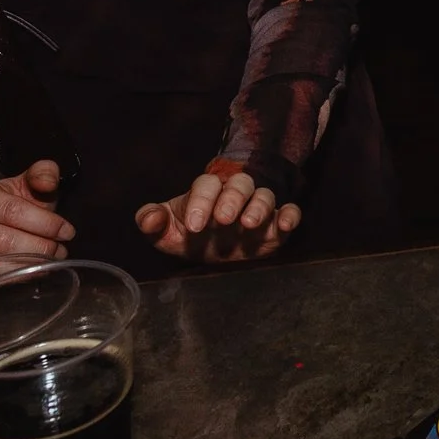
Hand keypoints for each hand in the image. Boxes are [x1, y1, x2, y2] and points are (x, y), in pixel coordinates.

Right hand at [0, 159, 70, 286]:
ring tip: (45, 267)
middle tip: (59, 253)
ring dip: (23, 270)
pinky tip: (13, 287)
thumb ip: (42, 174)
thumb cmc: (8, 206)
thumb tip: (49, 181)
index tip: (67, 232)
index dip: (45, 224)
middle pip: (1, 241)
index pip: (12, 211)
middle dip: (38, 249)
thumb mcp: (25, 184)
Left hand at [134, 166, 301, 263]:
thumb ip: (152, 222)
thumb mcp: (166, 233)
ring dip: (259, 207)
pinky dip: (290, 216)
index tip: (194, 225)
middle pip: (240, 184)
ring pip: (265, 196)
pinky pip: (290, 213)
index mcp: (208, 193)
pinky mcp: (277, 227)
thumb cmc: (191, 237)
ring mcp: (258, 210)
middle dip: (232, 199)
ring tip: (249, 224)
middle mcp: (235, 197)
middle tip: (223, 219)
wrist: (216, 254)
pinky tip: (285, 225)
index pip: (207, 184)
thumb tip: (148, 218)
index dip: (201, 201)